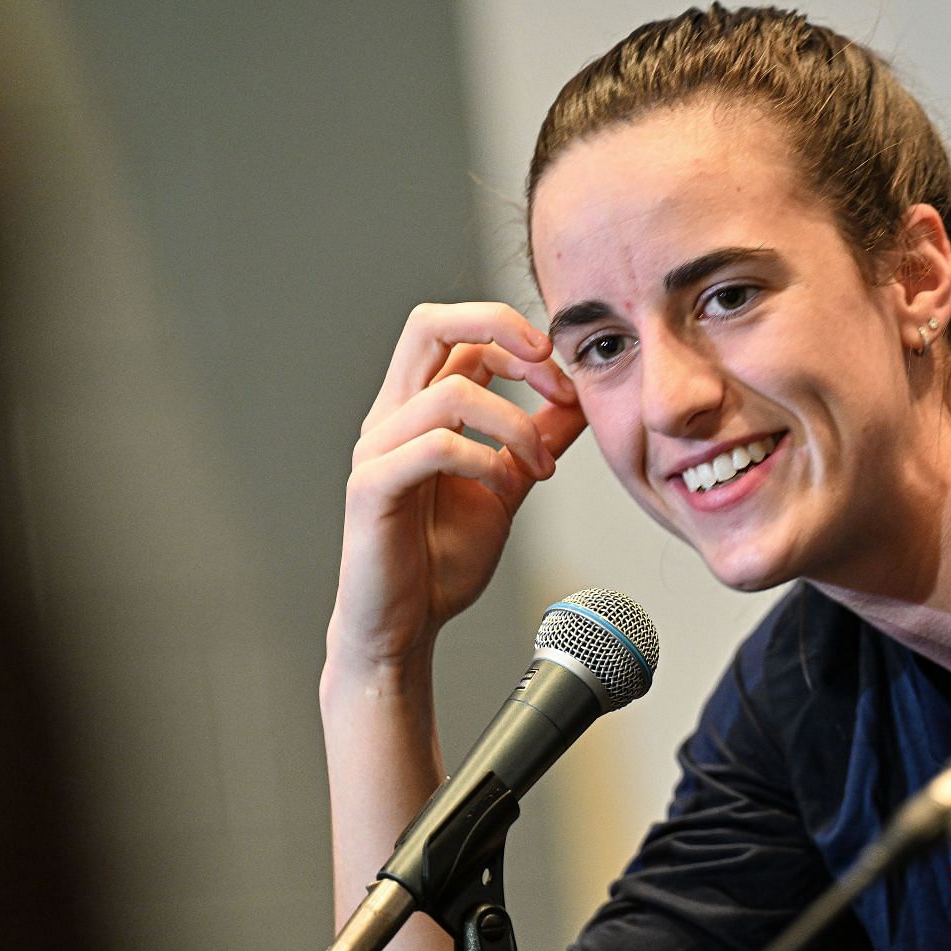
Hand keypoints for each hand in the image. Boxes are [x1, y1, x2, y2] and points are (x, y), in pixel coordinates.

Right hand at [327, 302, 585, 675]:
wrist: (405, 626)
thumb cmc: (442, 559)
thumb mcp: (507, 488)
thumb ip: (536, 442)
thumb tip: (578, 403)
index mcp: (419, 408)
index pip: (460, 334)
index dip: (517, 342)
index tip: (563, 385)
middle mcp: (392, 417)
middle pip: (430, 324)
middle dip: (498, 325)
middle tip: (549, 364)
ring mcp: (378, 449)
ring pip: (450, 392)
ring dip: (515, 424)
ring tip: (541, 468)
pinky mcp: (372, 486)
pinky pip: (434, 446)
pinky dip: (483, 458)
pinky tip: (503, 484)